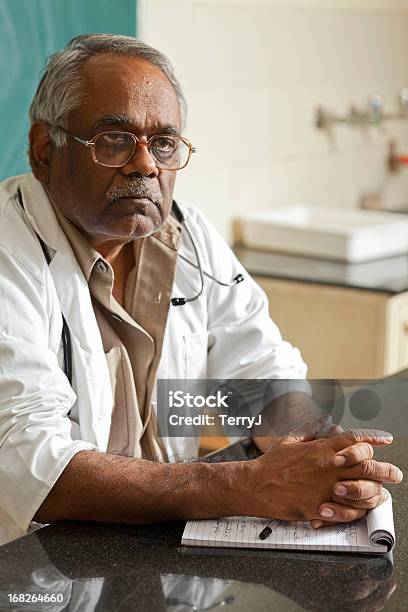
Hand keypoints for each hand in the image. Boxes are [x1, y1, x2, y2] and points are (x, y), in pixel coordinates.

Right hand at [243, 429, 401, 522]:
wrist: (255, 485)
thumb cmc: (271, 463)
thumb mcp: (290, 440)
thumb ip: (311, 431)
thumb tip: (325, 424)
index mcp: (321, 448)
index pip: (354, 439)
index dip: (374, 437)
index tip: (386, 439)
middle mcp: (327, 467)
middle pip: (368, 465)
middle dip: (387, 470)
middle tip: (395, 474)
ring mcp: (324, 488)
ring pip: (363, 491)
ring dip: (377, 493)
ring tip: (382, 494)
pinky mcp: (318, 508)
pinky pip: (347, 512)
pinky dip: (357, 511)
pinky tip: (361, 508)